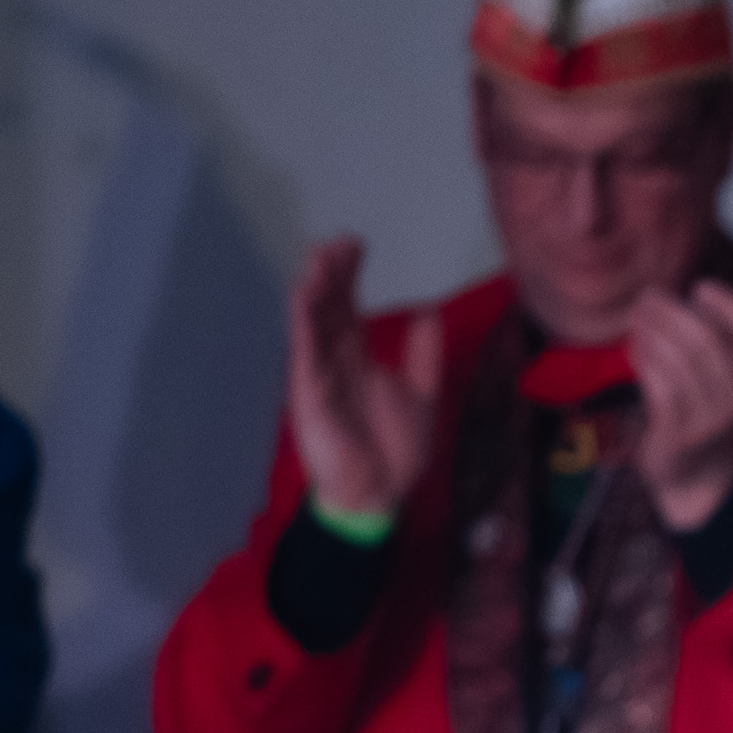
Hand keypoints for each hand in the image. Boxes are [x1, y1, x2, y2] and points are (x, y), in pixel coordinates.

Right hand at [283, 236, 442, 521]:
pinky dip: (304, 325)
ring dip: (314, 290)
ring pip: (313, 324)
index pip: (349, 306)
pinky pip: (305, 354)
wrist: (380, 492)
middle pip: (328, 307)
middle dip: (331, 273)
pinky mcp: (310, 395)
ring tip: (318, 256)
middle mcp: (334, 360)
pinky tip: (303, 296)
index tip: (356, 243)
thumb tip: (429, 310)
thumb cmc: (393, 448)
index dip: (350, 274)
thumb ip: (422, 353)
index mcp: (357, 357)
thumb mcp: (421, 392)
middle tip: (336, 240)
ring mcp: (319, 376)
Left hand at [624, 276, 732, 529]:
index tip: (699, 287)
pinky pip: (659, 385)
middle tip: (648, 296)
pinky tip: (636, 349)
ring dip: (652, 330)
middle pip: (707, 338)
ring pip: (678, 359)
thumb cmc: (712, 405)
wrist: (697, 475)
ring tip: (638, 317)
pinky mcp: (679, 433)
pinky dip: (644, 359)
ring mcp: (711, 417)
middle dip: (672, 310)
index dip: (728, 302)